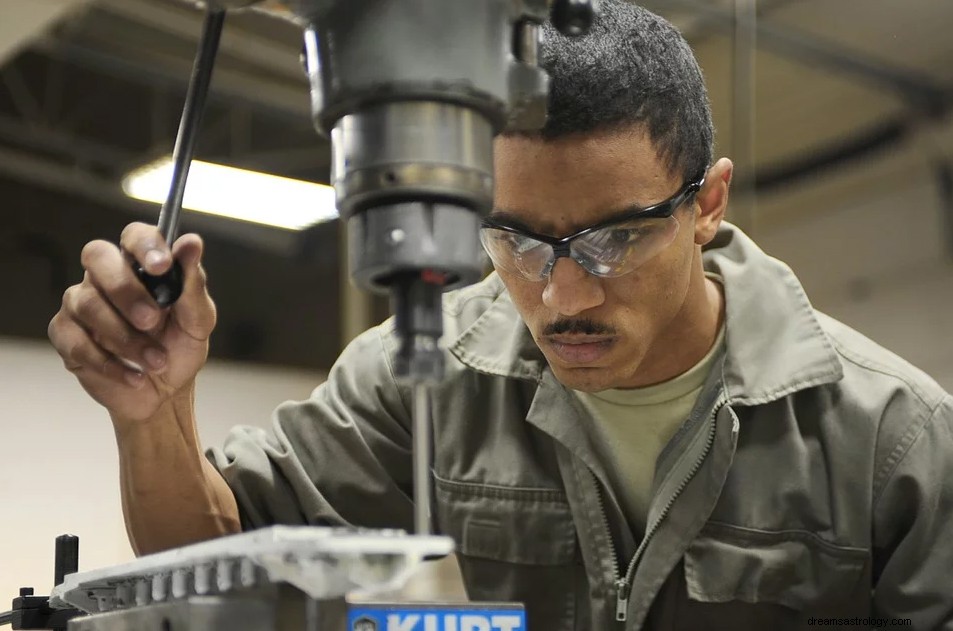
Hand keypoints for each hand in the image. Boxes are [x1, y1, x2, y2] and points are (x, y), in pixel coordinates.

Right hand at [48, 223, 216, 422]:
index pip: (134, 236)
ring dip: (125, 337)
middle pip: (97, 257)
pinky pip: (77, 341)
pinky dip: (110, 362)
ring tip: (156, 361)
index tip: (163, 265)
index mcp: (141, 266)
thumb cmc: (180, 346)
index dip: (145, 245)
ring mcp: (81, 304)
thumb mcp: (197, 320)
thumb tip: (192, 243)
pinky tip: (135, 376)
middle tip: (152, 320)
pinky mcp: (66, 335)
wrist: (165, 392)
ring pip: (87, 304)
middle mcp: (106, 277)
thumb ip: (193, 283)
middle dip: (124, 288)